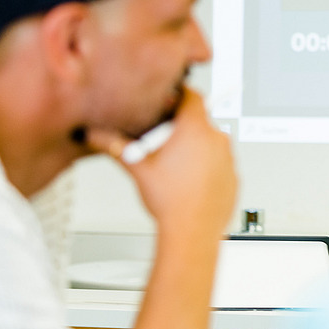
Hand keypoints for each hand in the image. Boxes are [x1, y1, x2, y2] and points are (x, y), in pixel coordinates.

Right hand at [85, 86, 237, 237]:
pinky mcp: (234, 178)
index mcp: (195, 130)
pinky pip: (221, 164)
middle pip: (200, 121)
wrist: (192, 233)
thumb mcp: (137, 168)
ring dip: (197, 148)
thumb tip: (94, 136)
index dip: (179, 95)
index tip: (171, 99)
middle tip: (164, 142)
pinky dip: (208, 168)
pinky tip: (190, 183)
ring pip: (212, 143)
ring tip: (175, 167)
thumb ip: (115, 146)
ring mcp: (229, 160)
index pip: (192, 96)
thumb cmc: (170, 202)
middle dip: (182, 127)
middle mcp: (217, 140)